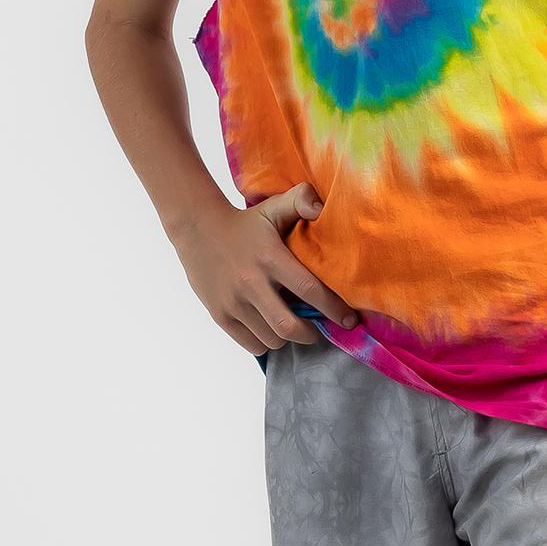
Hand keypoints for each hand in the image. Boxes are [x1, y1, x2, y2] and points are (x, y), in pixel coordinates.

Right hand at [172, 181, 359, 354]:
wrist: (197, 229)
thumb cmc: (245, 223)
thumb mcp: (272, 208)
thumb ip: (300, 200)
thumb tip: (321, 207)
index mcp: (270, 257)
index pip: (309, 290)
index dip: (334, 310)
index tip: (349, 321)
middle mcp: (251, 282)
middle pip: (289, 326)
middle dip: (311, 334)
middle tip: (317, 330)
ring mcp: (233, 302)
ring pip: (271, 339)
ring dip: (287, 338)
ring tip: (292, 326)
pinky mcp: (220, 315)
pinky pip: (252, 345)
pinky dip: (266, 342)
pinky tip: (269, 328)